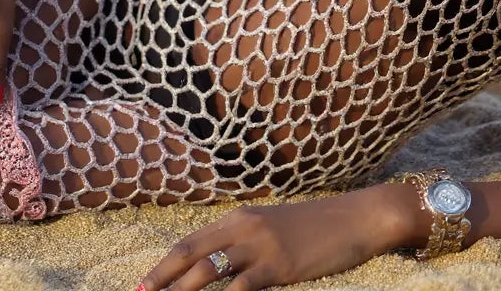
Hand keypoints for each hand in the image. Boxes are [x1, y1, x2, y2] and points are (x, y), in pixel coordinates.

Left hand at [137, 184, 420, 290]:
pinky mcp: (279, 265)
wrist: (357, 218)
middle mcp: (246, 227)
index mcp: (242, 217)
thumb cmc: (319, 227)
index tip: (143, 286)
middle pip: (190, 253)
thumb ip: (248, 239)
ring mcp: (261, 246)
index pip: (191, 241)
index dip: (164, 265)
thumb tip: (220, 260)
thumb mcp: (276, 226)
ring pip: (207, 271)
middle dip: (160, 280)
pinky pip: (241, 289)